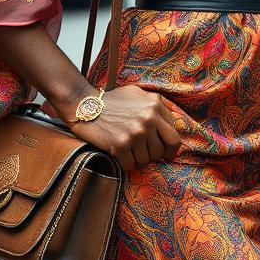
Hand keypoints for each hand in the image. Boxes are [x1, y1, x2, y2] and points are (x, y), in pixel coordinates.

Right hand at [65, 85, 181, 172]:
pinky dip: (126, 164)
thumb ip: (156, 105)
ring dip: (139, 159)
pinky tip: (120, 155)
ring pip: (148, 159)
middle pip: (164, 149)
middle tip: (147, 154)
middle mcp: (149, 118)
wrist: (85, 105)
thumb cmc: (112, 101)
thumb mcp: (138, 94)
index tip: (165, 151)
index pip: (174, 134)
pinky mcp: (122, 144)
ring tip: (129, 150)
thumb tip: (173, 122)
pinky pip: (131, 166)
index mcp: (155, 104)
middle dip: (157, 155)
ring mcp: (136, 132)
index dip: (169, 146)